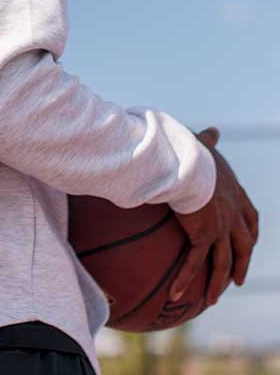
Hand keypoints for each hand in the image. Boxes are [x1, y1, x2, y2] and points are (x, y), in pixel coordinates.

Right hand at [169, 127, 258, 307]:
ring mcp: (220, 227)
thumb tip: (214, 130)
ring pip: (224, 262)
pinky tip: (176, 294)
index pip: (250, 216)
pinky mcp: (204, 235)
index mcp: (233, 192)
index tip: (249, 239)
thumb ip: (208, 141)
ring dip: (219, 282)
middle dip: (242, 262)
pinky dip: (186, 280)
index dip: (250, 230)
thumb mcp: (203, 145)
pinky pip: (195, 263)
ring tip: (212, 298)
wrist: (185, 162)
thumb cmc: (190, 150)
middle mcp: (232, 212)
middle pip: (243, 244)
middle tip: (238, 279)